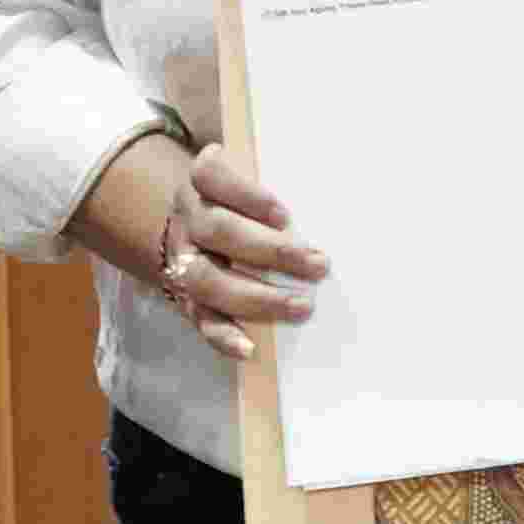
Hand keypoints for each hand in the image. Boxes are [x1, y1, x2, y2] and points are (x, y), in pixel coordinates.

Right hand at [140, 141, 325, 369]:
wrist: (192, 234)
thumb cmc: (240, 208)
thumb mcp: (247, 189)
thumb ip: (277, 193)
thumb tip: (340, 204)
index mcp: (202, 185)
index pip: (210, 176)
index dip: (245, 195)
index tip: (285, 215)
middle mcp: (188, 220)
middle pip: (218, 230)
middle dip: (270, 250)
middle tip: (319, 265)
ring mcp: (183, 261)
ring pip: (206, 278)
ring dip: (257, 296)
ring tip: (302, 307)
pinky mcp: (186, 298)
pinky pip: (200, 318)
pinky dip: (223, 335)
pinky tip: (250, 348)